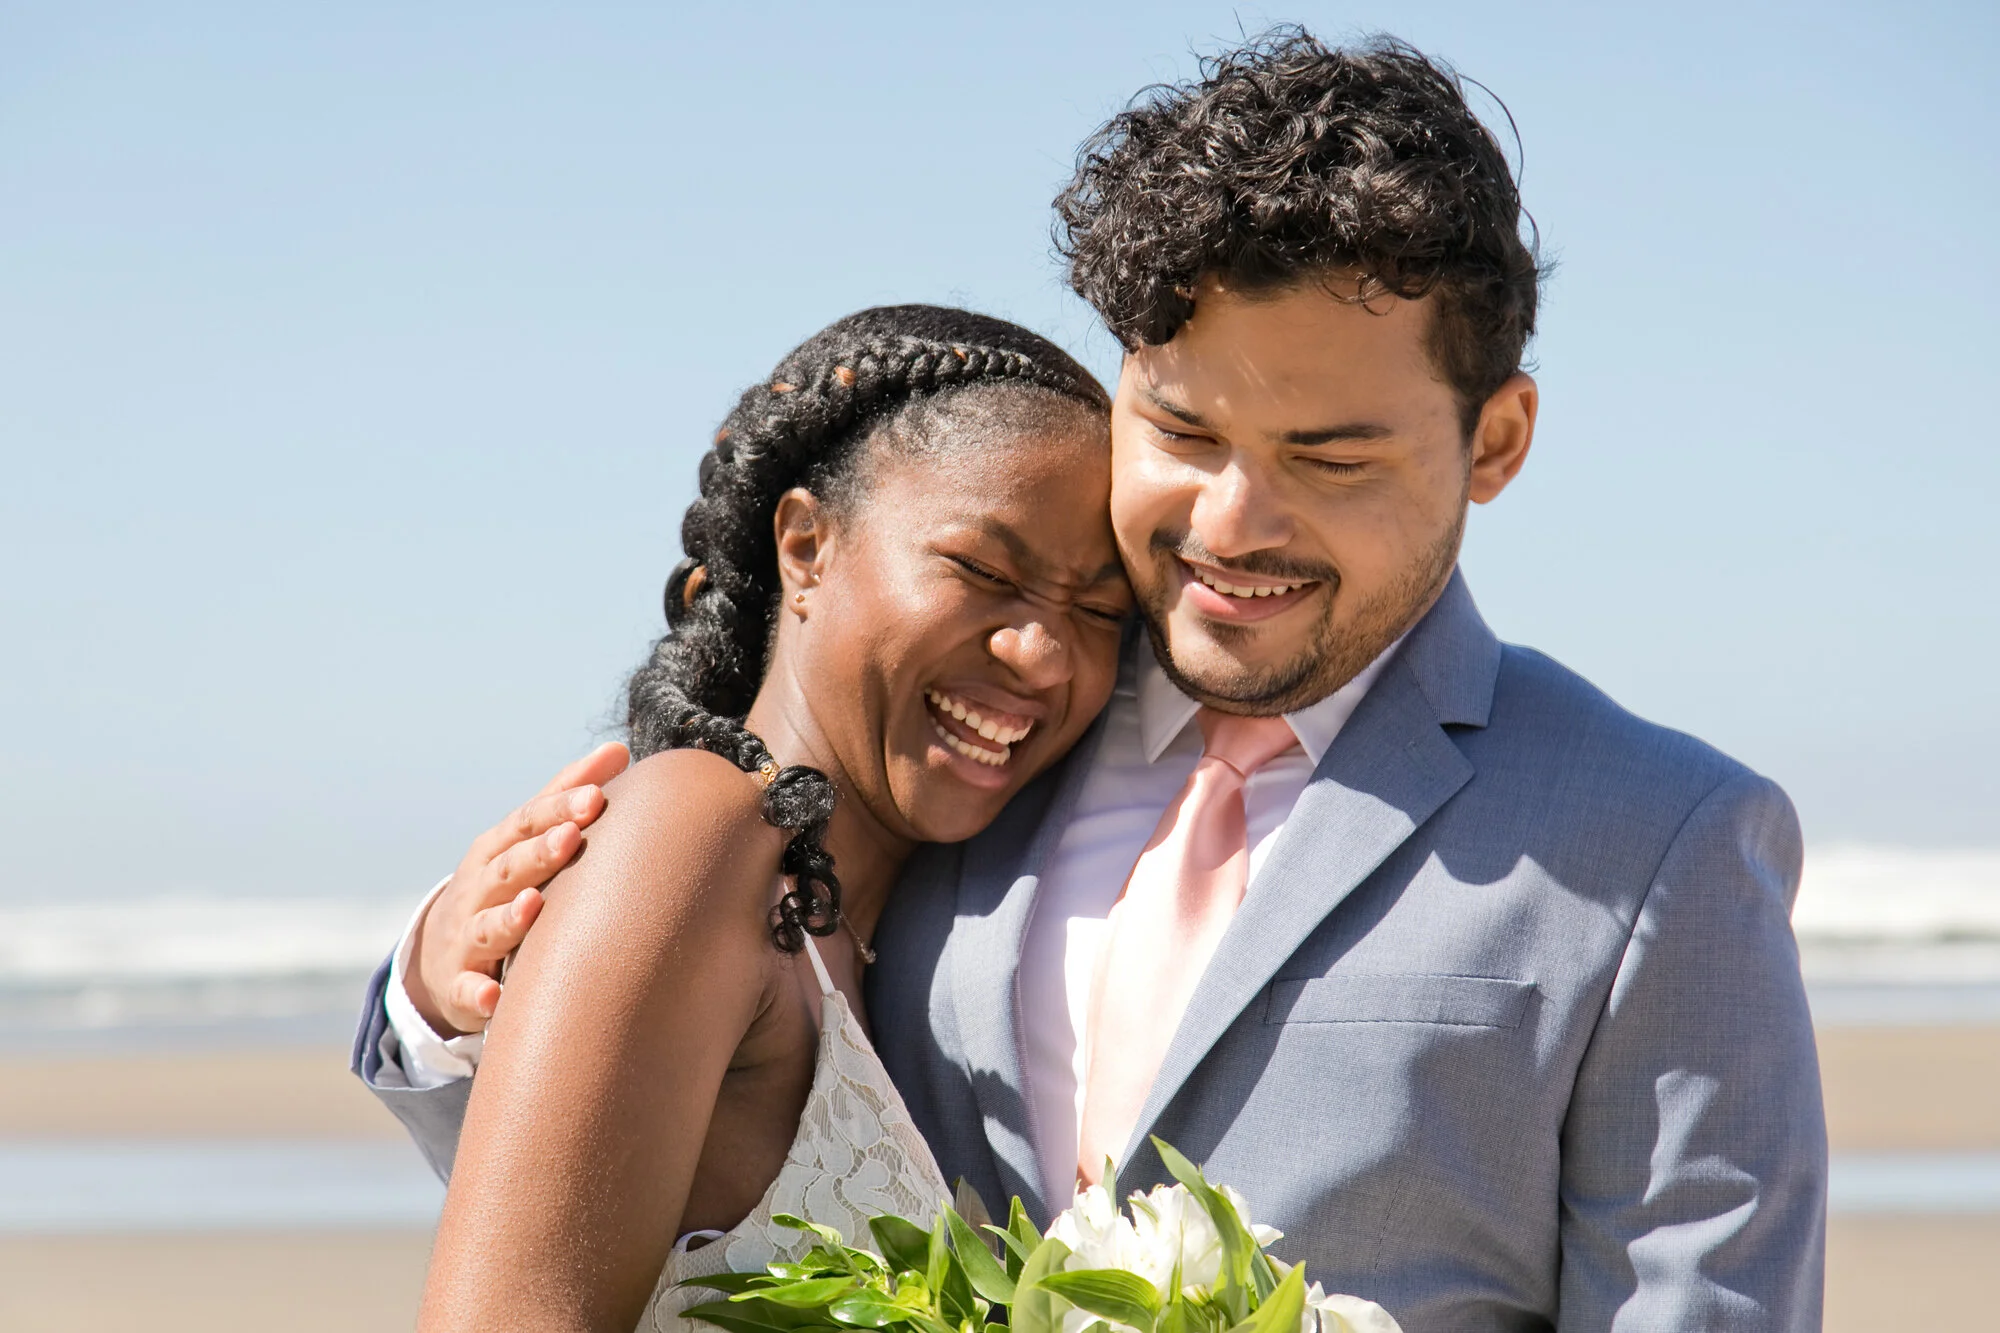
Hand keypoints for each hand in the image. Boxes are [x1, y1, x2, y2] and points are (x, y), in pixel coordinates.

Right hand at [406, 741, 630, 1036]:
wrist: (439, 954)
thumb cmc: (502, 884)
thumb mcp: (524, 839)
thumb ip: (568, 795)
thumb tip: (619, 748)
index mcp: (499, 849)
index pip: (528, 822)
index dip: (560, 809)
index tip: (596, 797)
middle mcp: (480, 888)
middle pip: (509, 868)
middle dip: (539, 853)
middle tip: (572, 836)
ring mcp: (466, 936)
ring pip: (487, 927)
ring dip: (509, 918)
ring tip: (534, 906)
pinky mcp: (459, 983)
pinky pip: (466, 991)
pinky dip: (476, 994)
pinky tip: (493, 998)